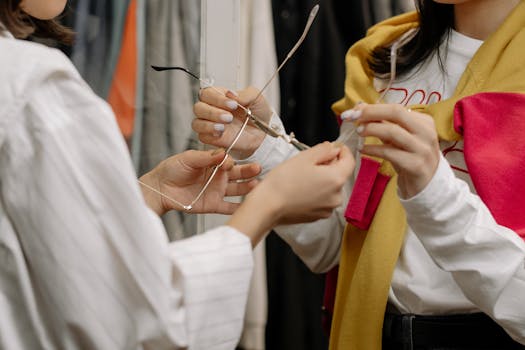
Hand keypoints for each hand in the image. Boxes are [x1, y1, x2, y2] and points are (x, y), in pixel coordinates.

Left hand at [139, 149, 260, 214]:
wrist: (160, 188)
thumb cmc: (171, 169)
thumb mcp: (187, 158)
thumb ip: (205, 157)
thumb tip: (222, 153)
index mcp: (213, 162)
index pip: (228, 161)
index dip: (230, 162)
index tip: (228, 163)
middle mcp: (218, 176)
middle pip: (238, 174)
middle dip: (248, 171)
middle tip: (258, 169)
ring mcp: (217, 190)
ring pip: (237, 189)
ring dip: (247, 188)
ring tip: (257, 185)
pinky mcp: (213, 204)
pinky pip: (229, 207)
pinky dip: (239, 208)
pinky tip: (250, 207)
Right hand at [192, 86, 272, 157]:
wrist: (263, 132)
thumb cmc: (258, 114)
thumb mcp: (256, 98)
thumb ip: (245, 94)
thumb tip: (231, 95)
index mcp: (220, 96)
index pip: (207, 93)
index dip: (217, 98)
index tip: (233, 104)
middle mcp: (212, 109)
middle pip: (198, 108)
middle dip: (212, 112)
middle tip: (229, 116)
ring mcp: (210, 125)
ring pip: (197, 123)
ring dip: (209, 124)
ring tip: (224, 126)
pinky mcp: (212, 138)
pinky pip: (202, 137)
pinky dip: (210, 135)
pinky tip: (221, 133)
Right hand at [227, 142, 354, 245]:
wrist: (268, 206)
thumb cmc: (283, 181)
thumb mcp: (304, 157)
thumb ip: (324, 150)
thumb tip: (334, 148)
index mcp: (336, 179)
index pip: (350, 161)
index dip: (343, 151)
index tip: (334, 146)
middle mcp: (337, 196)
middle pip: (339, 174)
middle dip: (329, 165)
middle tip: (310, 161)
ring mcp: (328, 208)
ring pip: (331, 187)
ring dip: (322, 179)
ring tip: (302, 176)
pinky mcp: (318, 216)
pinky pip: (323, 199)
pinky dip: (316, 192)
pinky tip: (301, 189)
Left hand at [352, 103, 439, 197]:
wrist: (426, 184)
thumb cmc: (409, 157)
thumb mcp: (398, 138)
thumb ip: (382, 123)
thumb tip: (360, 107)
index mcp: (424, 122)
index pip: (396, 108)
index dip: (372, 107)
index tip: (354, 110)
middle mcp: (426, 132)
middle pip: (396, 113)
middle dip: (371, 113)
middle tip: (353, 118)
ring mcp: (423, 149)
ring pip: (393, 131)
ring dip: (371, 129)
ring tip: (358, 132)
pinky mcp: (416, 165)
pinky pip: (389, 153)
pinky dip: (373, 149)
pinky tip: (362, 149)